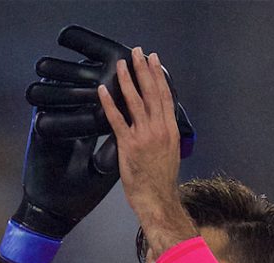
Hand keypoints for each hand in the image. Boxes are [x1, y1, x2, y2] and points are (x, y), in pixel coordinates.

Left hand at [25, 25, 194, 170]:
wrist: (157, 198)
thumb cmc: (161, 179)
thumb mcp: (169, 152)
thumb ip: (162, 133)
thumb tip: (157, 121)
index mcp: (170, 129)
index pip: (165, 96)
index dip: (159, 76)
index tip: (153, 60)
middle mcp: (159, 129)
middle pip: (152, 93)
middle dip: (144, 70)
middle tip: (138, 52)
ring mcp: (144, 136)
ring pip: (136, 101)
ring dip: (128, 80)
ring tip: (122, 64)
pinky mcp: (129, 145)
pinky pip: (117, 120)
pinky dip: (109, 104)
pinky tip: (102, 91)